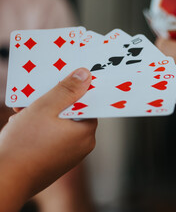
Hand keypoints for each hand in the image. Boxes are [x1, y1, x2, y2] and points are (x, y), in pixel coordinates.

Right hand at [0, 68, 96, 210]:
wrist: (5, 181)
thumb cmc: (23, 145)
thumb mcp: (45, 108)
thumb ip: (66, 90)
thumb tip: (86, 75)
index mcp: (86, 132)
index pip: (87, 104)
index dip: (72, 91)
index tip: (60, 83)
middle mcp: (83, 145)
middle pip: (72, 114)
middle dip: (52, 105)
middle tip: (33, 100)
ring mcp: (71, 155)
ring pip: (60, 126)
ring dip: (43, 117)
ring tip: (23, 116)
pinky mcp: (58, 162)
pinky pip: (54, 139)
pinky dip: (42, 131)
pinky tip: (24, 129)